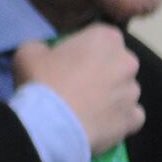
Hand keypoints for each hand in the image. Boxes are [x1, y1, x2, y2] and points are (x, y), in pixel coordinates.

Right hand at [11, 24, 142, 155]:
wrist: (50, 124)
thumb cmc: (41, 81)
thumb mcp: (28, 52)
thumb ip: (42, 47)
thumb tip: (45, 53)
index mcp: (106, 38)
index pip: (99, 37)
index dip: (83, 49)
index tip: (67, 62)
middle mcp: (127, 61)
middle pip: (116, 63)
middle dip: (102, 71)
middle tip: (77, 85)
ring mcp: (133, 92)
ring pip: (124, 91)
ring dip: (110, 96)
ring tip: (86, 109)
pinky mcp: (133, 119)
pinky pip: (130, 117)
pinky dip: (118, 119)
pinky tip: (101, 123)